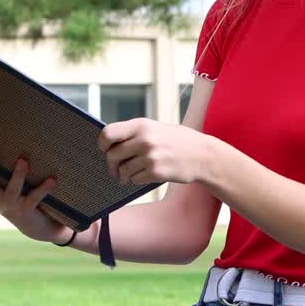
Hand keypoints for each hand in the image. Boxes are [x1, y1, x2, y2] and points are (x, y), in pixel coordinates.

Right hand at [0, 146, 72, 244]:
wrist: (39, 228)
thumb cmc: (23, 196)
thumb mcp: (9, 181)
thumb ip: (2, 164)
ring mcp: (10, 205)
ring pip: (12, 189)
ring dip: (18, 174)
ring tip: (23, 160)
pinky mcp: (26, 211)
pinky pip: (35, 197)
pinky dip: (44, 187)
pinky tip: (52, 179)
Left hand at [97, 118, 217, 186]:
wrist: (202, 155)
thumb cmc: (177, 141)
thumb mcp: (156, 128)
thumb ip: (135, 133)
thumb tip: (109, 142)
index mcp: (141, 125)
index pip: (108, 133)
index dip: (101, 144)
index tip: (104, 150)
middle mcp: (144, 139)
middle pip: (112, 155)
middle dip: (111, 165)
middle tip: (115, 170)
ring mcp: (150, 156)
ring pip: (123, 170)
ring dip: (123, 176)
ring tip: (129, 175)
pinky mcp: (156, 172)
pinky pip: (135, 179)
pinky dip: (136, 180)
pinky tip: (145, 175)